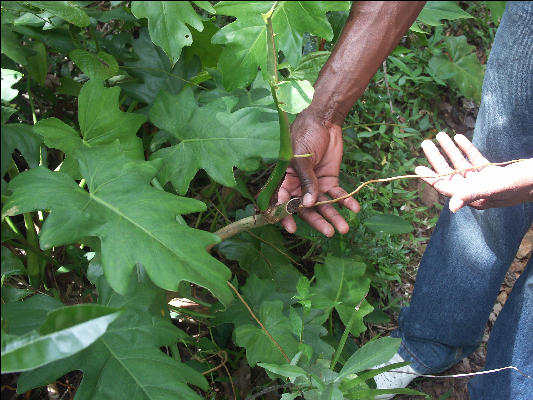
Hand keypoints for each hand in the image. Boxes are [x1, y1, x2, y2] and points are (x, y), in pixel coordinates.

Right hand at [277, 108, 359, 236]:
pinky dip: (346, 202)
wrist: (325, 121)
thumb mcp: (301, 157)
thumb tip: (308, 204)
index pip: (282, 202)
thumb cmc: (305, 135)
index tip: (292, 228)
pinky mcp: (330, 181)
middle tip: (330, 232)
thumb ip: (306, 181)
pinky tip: (354, 209)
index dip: (285, 216)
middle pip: (306, 209)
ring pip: (323, 206)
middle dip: (318, 222)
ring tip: (344, 228)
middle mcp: (299, 187)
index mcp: (285, 180)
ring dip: (333, 216)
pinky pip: (337, 195)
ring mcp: (315, 185)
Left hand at [415, 132, 532, 212]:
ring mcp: (485, 181)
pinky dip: (467, 148)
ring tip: (440, 134)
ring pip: (462, 163)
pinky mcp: (494, 172)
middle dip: (437, 158)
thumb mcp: (496, 187)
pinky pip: (475, 159)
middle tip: (424, 143)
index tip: (417, 168)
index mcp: (475, 198)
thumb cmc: (523, 184)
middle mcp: (477, 190)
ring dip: (450, 150)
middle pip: (451, 173)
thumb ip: (472, 195)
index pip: (447, 187)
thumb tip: (452, 207)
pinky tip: (458, 136)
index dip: (431, 178)